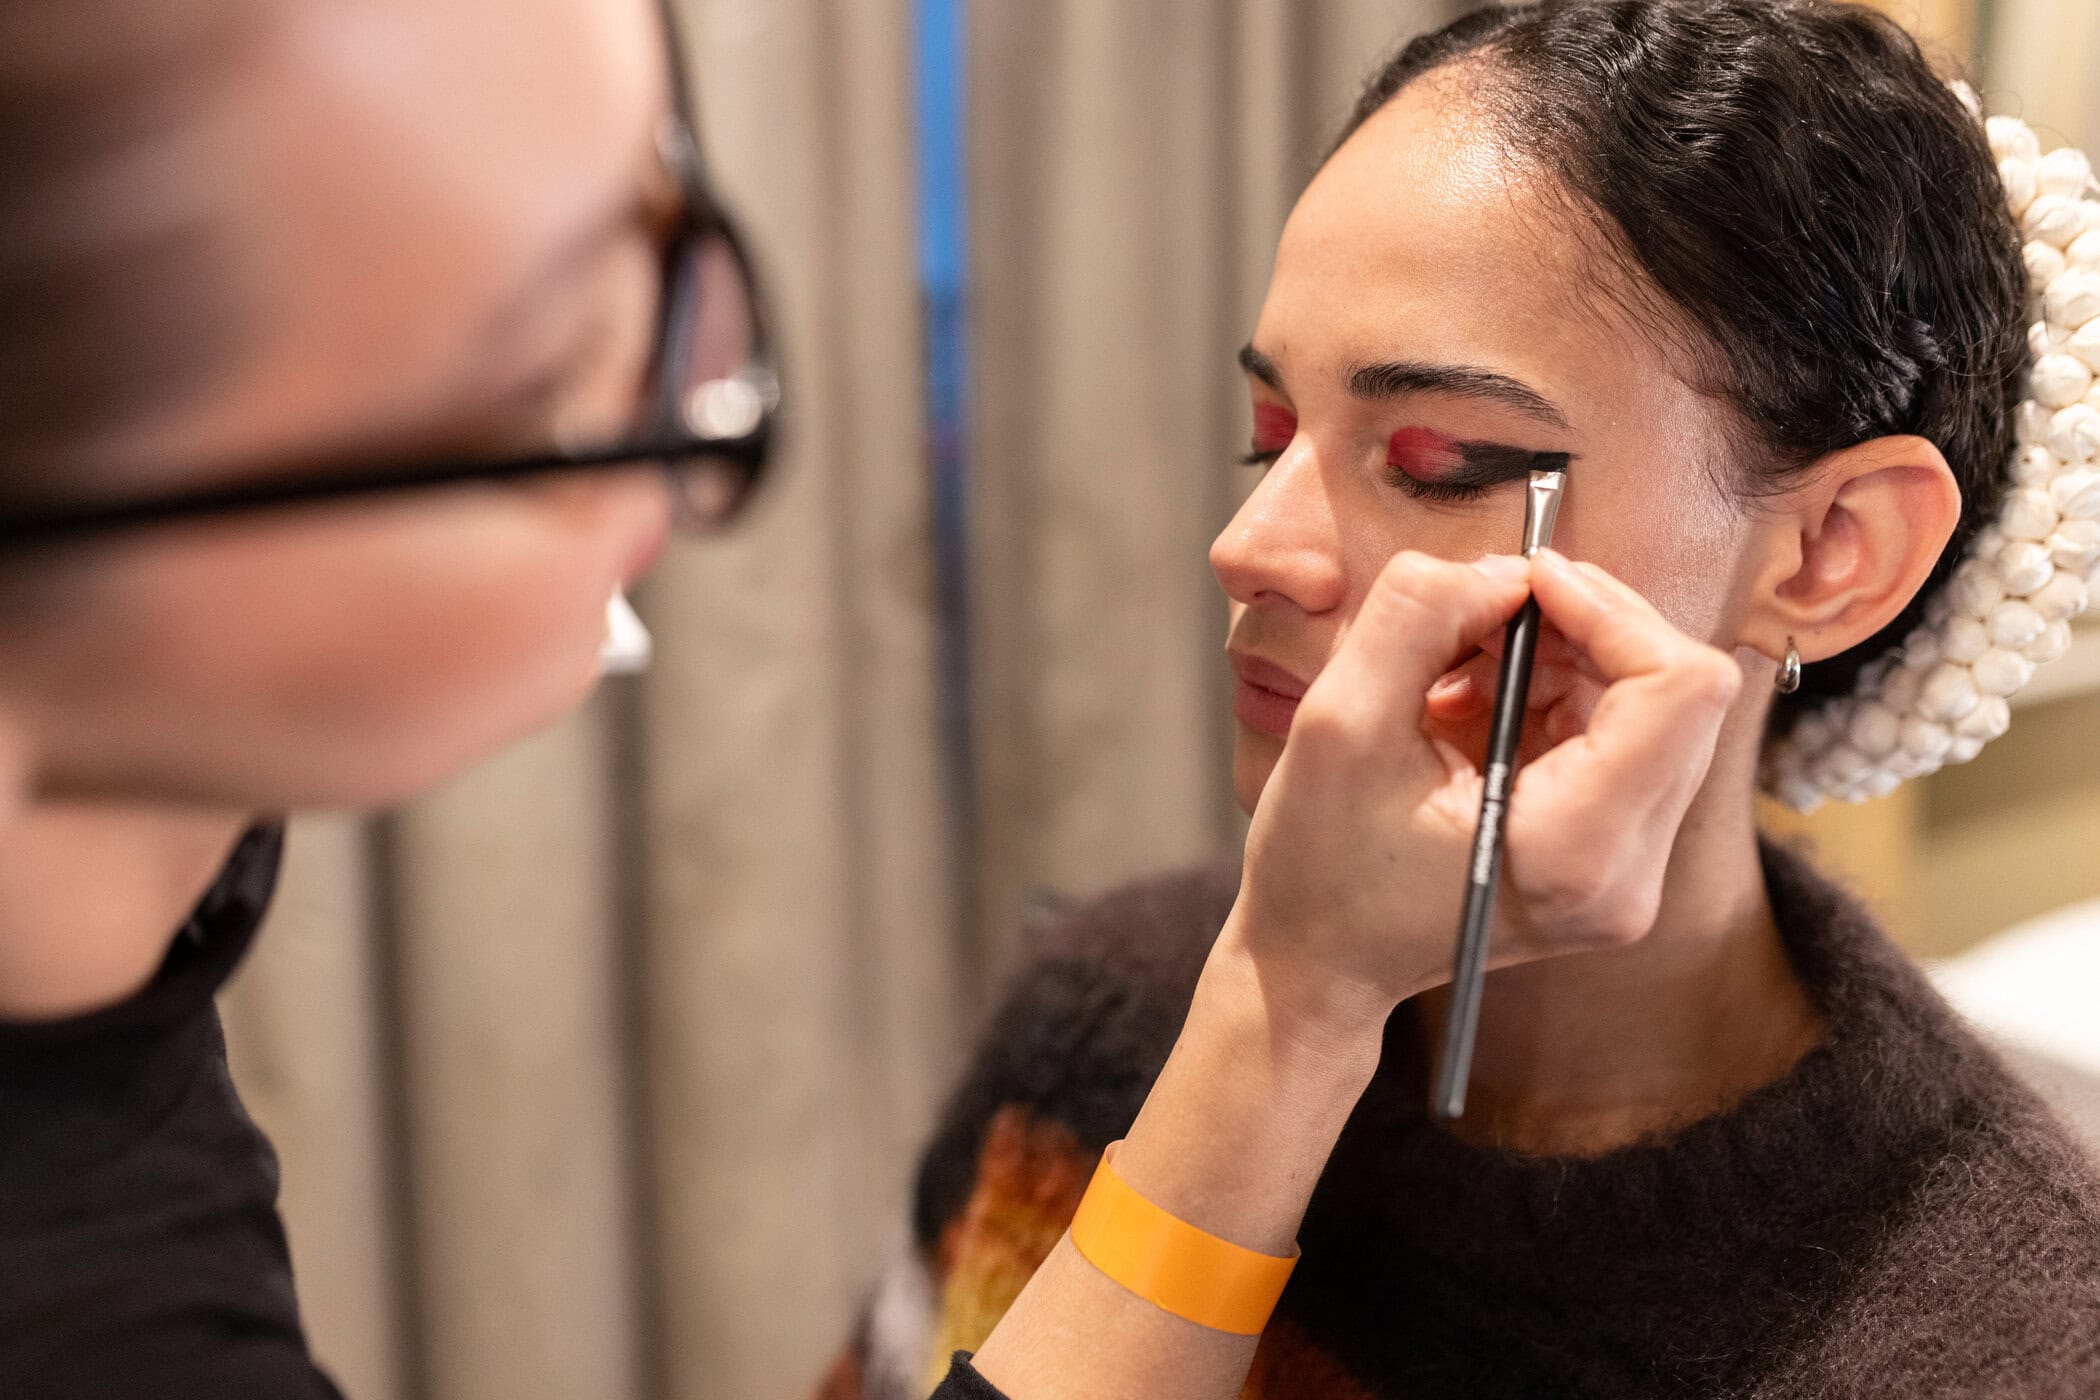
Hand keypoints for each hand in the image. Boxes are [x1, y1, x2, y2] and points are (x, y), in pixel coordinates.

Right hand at [1221, 548, 1742, 1044]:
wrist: (1317, 965)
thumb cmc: (1317, 865)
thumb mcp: (1338, 722)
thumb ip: (1418, 617)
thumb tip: (1503, 568)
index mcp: (1575, 851)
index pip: (1679, 689)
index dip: (1611, 608)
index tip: (1525, 583)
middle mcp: (1627, 873)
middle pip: (1678, 690)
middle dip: (1585, 625)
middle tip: (1485, 614)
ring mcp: (1628, 872)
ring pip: (1654, 703)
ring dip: (1565, 655)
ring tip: (1462, 668)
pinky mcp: (1613, 857)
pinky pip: (1622, 733)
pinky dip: (1555, 691)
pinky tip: (1476, 702)